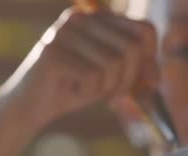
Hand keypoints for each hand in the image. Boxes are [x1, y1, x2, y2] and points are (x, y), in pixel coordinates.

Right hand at [1, 7, 158, 130]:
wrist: (31, 106)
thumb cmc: (74, 89)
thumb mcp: (112, 78)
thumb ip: (135, 72)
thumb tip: (156, 78)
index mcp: (96, 17)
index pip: (144, 29)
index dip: (151, 58)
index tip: (146, 81)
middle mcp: (80, 18)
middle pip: (132, 48)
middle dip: (129, 80)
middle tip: (114, 98)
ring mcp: (64, 32)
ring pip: (114, 63)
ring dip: (107, 89)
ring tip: (88, 92)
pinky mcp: (52, 52)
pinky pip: (92, 76)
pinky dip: (88, 93)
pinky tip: (72, 91)